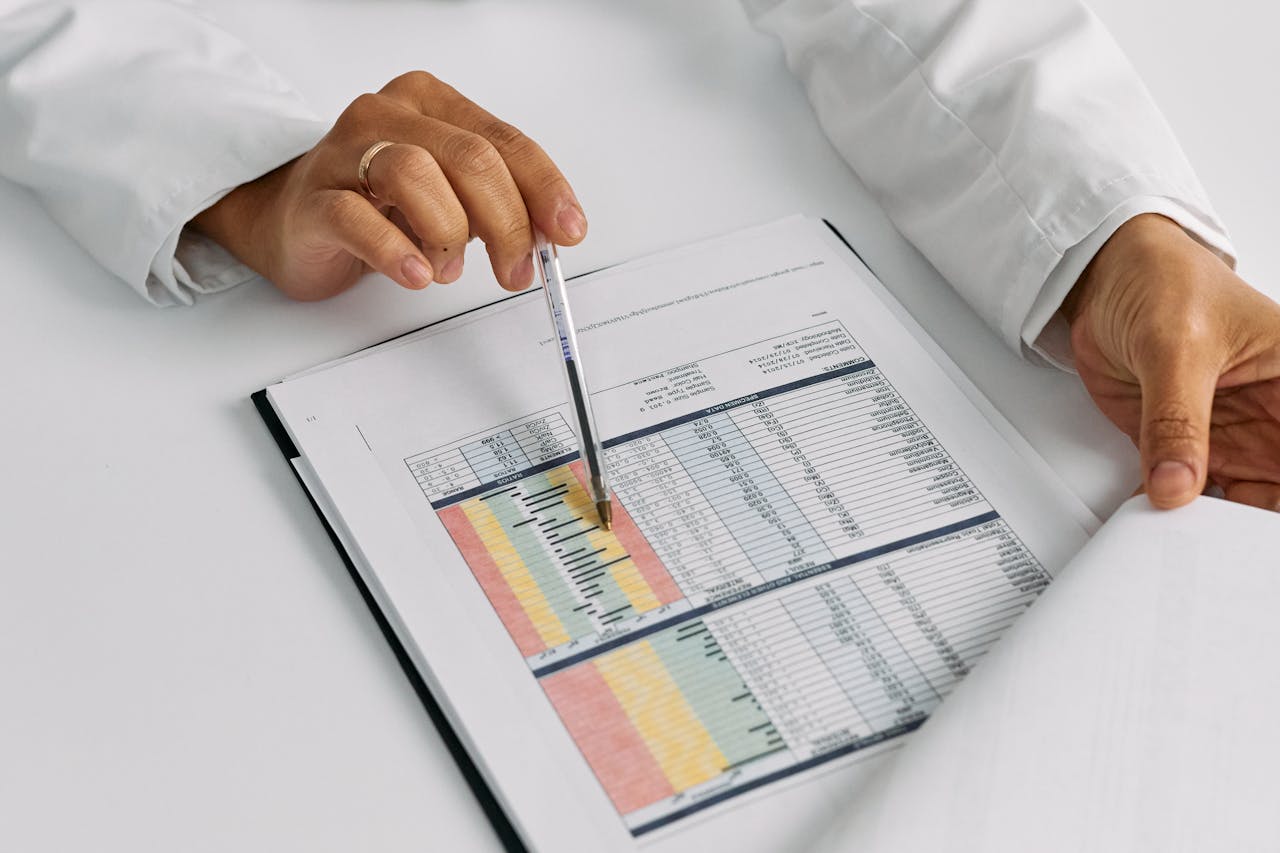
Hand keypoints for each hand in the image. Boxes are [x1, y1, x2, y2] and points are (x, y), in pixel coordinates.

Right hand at [191, 71, 586, 298]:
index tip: (567, 230)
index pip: (503, 141)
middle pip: (469, 159)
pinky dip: (397, 251)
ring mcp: (345, 152)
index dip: (543, 188)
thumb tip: (550, 233)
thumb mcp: (450, 197)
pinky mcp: (315, 198)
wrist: (289, 221)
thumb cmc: (376, 206)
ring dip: (449, 233)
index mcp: (430, 105)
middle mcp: (388, 116)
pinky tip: (417, 274)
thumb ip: (497, 204)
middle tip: (516, 270)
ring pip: (415, 174)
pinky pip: (358, 217)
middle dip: (507, 223)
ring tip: (448, 269)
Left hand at [1064, 214, 1279, 510]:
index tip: (1257, 522)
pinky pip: (1185, 492)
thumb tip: (1177, 483)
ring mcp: (1228, 433)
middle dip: (1251, 522)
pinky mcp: (1182, 444)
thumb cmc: (1162, 280)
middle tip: (1220, 544)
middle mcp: (1271, 413)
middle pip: (1278, 485)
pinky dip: (1169, 510)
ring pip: (1239, 500)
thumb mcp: (1175, 346)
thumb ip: (1176, 419)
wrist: (1105, 279)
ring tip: (1185, 538)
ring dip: (1210, 524)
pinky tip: (1155, 522)